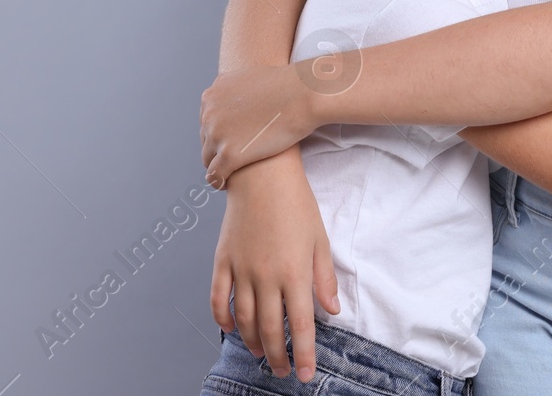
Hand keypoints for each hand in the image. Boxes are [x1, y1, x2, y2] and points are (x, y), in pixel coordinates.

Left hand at [201, 64, 315, 187]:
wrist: (304, 94)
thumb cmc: (286, 86)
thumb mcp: (248, 78)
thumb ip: (233, 90)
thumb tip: (232, 100)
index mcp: (211, 96)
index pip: (207, 122)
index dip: (220, 133)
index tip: (232, 141)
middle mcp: (209, 115)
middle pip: (206, 140)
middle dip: (218, 149)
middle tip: (234, 157)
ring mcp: (218, 135)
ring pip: (208, 160)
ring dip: (217, 167)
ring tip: (229, 174)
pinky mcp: (230, 154)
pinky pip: (215, 175)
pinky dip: (218, 182)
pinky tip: (227, 185)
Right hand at [209, 153, 339, 381]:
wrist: (262, 175)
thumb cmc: (296, 205)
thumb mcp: (319, 240)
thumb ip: (324, 278)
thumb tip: (333, 311)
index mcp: (294, 272)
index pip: (301, 325)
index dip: (303, 354)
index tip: (305, 376)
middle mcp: (265, 276)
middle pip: (270, 329)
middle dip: (278, 356)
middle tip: (283, 371)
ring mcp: (240, 270)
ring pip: (243, 320)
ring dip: (252, 342)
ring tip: (262, 354)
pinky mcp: (222, 261)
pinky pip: (218, 299)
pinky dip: (223, 319)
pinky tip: (232, 329)